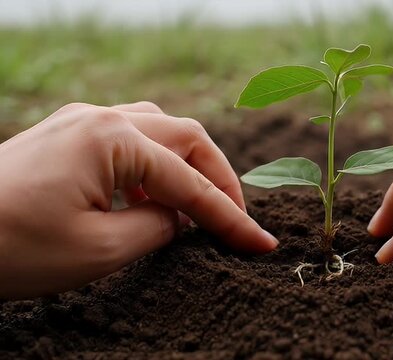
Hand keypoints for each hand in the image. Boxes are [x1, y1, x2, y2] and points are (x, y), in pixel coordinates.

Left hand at [0, 102, 277, 298]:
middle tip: (234, 220)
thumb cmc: (10, 247)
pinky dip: (154, 168)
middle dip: (218, 179)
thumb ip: (157, 228)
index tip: (262, 244)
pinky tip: (149, 199)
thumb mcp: (100, 250)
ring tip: (196, 209)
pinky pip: (130, 139)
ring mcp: (82, 121)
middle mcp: (103, 117)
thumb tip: (181, 219)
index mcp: (114, 140)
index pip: (191, 183)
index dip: (231, 218)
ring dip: (187, 167)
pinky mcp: (67, 134)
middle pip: (187, 137)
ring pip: (161, 131)